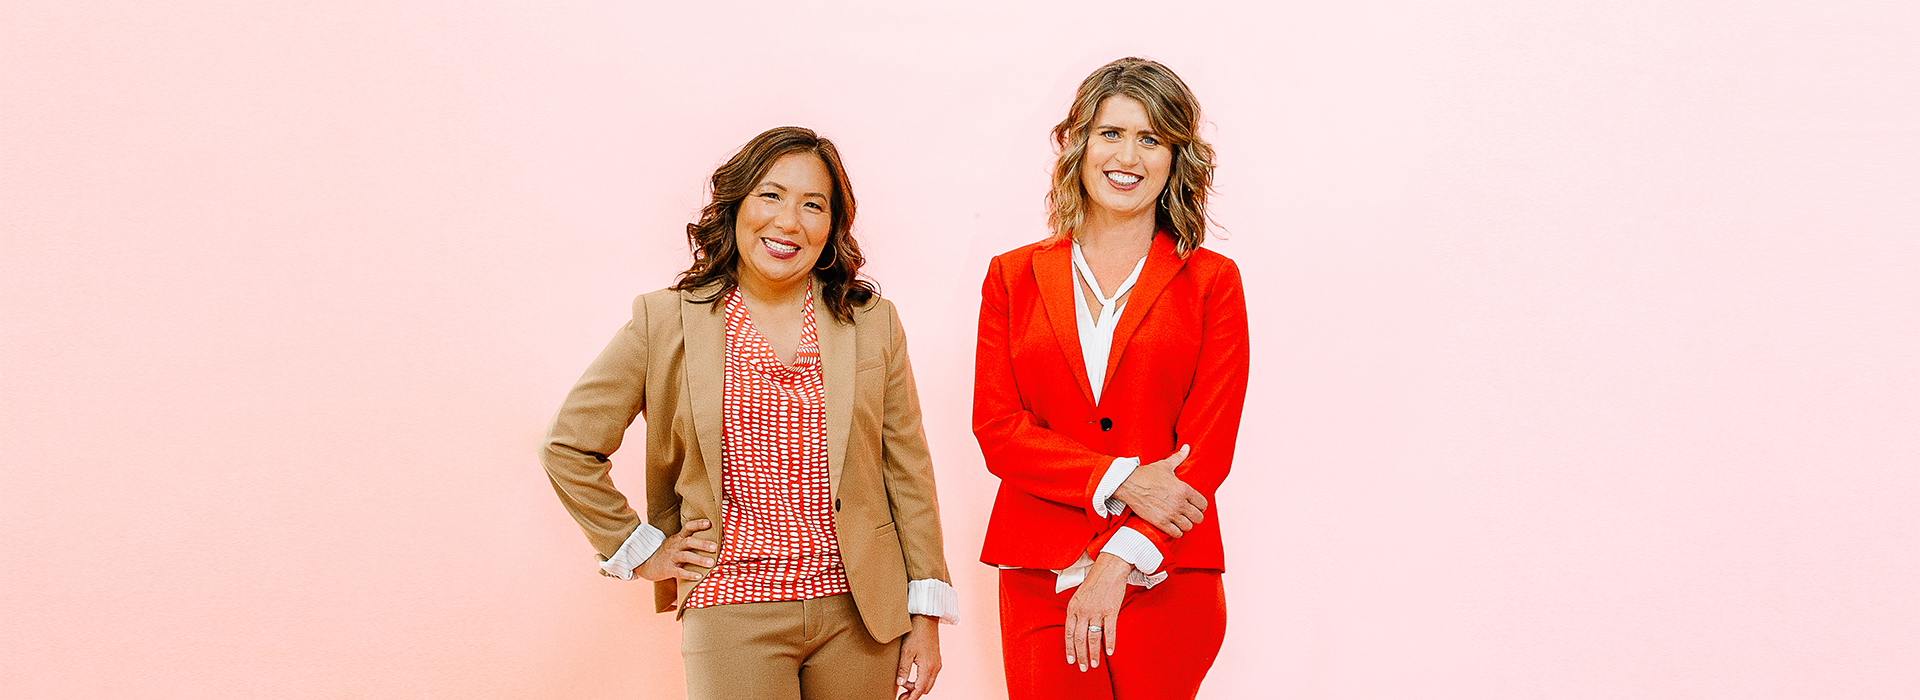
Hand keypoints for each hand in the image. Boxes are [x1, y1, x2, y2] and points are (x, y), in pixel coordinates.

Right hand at [633, 519, 717, 581]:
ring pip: (685, 556)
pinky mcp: (667, 569)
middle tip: (715, 547)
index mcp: (677, 538)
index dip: (698, 524)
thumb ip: (688, 541)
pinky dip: (689, 574)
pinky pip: (679, 572)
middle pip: (689, 542)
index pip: (687, 527)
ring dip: (699, 559)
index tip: (709, 523)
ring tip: (711, 563)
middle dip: (702, 544)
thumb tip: (710, 540)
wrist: (645, 564)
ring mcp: (671, 557)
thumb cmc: (666, 553)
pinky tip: (699, 576)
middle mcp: (675, 546)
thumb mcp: (674, 543)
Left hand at [896, 614, 941, 699]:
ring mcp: (937, 663)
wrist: (927, 619)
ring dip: (918, 687)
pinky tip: (912, 678)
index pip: (920, 689)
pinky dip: (922, 680)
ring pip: (928, 683)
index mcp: (928, 667)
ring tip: (904, 687)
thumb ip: (903, 669)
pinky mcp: (937, 659)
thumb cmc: (916, 633)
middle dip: (914, 694)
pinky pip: (930, 676)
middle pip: (926, 689)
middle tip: (901, 695)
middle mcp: (936, 667)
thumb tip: (900, 683)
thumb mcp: (906, 651)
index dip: (911, 697)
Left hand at [1065, 554, 1129, 671]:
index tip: (1071, 660)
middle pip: (1079, 638)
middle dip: (1081, 655)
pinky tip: (1110, 652)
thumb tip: (1076, 629)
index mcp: (1072, 608)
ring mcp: (1096, 611)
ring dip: (1094, 653)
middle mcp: (1082, 611)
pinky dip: (1110, 643)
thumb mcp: (1079, 596)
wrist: (1109, 569)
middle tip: (1083, 667)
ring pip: (1093, 638)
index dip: (1069, 648)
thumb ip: (1076, 612)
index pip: (1068, 633)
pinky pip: (1109, 631)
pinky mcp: (1110, 610)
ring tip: (1094, 664)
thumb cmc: (1094, 583)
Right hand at [1112, 445, 1206, 537]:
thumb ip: (1179, 458)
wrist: (1128, 484)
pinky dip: (1176, 532)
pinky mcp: (1160, 522)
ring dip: (1185, 525)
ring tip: (1180, 521)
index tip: (1196, 506)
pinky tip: (1172, 527)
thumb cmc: (1146, 474)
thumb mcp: (1165, 465)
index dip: (1201, 506)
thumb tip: (1186, 447)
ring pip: (1188, 526)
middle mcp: (1179, 502)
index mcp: (1184, 489)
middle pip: (1198, 517)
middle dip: (1194, 517)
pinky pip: (1176, 533)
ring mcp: (1170, 513)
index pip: (1203, 504)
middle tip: (1188, 515)